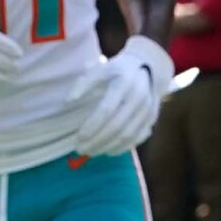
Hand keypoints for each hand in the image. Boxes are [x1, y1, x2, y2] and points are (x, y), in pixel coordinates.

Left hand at [65, 35, 173, 160]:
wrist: (147, 68)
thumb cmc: (117, 70)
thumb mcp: (100, 69)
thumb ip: (83, 83)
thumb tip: (68, 101)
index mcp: (124, 83)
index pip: (107, 109)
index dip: (92, 125)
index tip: (78, 137)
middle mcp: (139, 97)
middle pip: (117, 126)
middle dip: (97, 140)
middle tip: (80, 149)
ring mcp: (148, 109)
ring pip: (128, 135)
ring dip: (107, 146)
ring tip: (91, 152)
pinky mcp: (152, 119)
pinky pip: (138, 138)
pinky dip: (122, 147)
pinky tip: (108, 151)